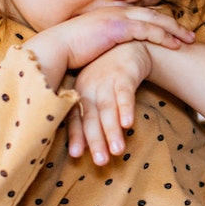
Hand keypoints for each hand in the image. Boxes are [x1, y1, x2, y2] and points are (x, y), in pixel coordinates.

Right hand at [24, 6, 192, 86]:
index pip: (140, 14)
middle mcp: (116, 12)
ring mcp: (118, 17)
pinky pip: (148, 30)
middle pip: (153, 14)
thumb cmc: (67, 53)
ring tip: (189, 40)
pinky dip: (164, 37)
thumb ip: (103, 45)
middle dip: (173, 24)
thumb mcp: (90, 45)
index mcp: (110, 15)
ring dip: (174, 30)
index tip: (172, 30)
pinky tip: (176, 45)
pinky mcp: (119, 27)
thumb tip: (109, 55)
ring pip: (155, 20)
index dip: (158, 21)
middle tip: (189, 34)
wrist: (55, 49)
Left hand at [67, 42, 151, 164]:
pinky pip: (125, 94)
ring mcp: (107, 81)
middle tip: (101, 162)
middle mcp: (91, 88)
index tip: (77, 155)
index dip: (76, 136)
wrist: (127, 43)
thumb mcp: (94, 92)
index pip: (76, 118)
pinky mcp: (124, 75)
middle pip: (91, 117)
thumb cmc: (108, 74)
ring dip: (112, 130)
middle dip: (96, 141)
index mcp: (81, 93)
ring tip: (118, 151)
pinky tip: (128, 124)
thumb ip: (88, 116)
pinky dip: (126, 109)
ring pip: (108, 109)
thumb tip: (81, 147)